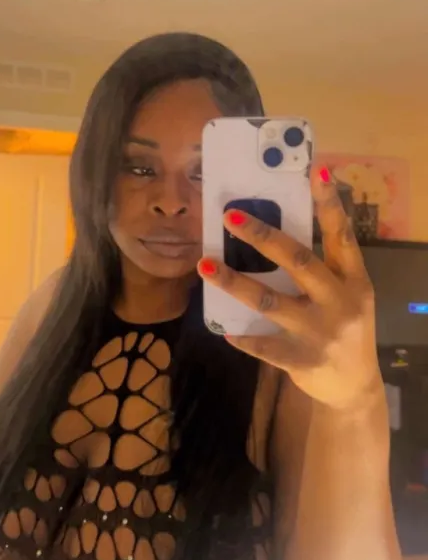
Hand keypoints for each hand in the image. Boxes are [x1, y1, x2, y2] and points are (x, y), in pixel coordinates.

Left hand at [197, 168, 381, 411]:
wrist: (355, 388)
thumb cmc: (345, 328)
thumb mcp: (348, 295)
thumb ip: (324, 267)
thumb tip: (279, 229)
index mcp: (354, 279)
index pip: (341, 235)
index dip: (330, 203)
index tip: (317, 171)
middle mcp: (341, 301)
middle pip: (299, 261)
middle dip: (263, 236)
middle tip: (230, 216)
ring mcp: (321, 332)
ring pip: (271, 300)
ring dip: (234, 281)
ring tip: (204, 264)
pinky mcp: (302, 359)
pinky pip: (264, 345)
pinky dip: (241, 336)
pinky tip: (222, 328)